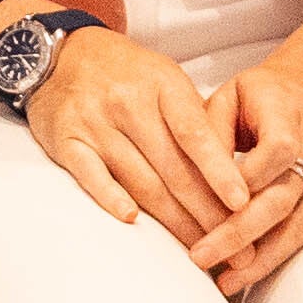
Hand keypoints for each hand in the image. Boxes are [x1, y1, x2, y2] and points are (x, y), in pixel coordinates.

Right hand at [22, 27, 250, 258]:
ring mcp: (96, 122)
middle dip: (207, 212)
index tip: (241, 203)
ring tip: (199, 249)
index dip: (219, 171)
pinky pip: (91, 175)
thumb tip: (234, 169)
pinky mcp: (67, 141)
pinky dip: (111, 198)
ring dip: (172, 220)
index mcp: (162, 84)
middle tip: (235, 246)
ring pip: (140, 180)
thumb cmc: (125, 73)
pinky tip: (131, 220)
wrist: (61, 53)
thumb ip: (195, 118)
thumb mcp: (165, 78)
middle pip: (173, 167)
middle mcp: (129, 103)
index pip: (195, 133)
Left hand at [186, 39, 302, 295]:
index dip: (248, 178)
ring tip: (226, 281)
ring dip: (262, 256)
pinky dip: (278, 256)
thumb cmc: (264, 93)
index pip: (277, 149)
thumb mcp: (231, 93)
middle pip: (284, 196)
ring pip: (300, 221)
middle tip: (201, 255)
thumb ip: (211, 131)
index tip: (210, 203)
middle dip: (241, 231)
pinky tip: (249, 275)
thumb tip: (189, 178)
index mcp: (288, 109)